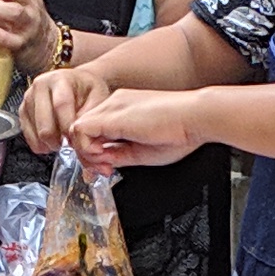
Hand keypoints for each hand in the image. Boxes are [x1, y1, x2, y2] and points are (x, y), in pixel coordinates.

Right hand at [22, 62, 115, 154]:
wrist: (76, 83)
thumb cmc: (87, 90)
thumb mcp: (98, 96)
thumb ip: (90, 114)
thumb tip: (76, 132)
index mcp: (60, 79)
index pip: (61, 105)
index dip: (68, 126)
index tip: (75, 138)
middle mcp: (40, 85)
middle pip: (44, 122)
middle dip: (58, 139)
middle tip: (68, 144)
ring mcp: (29, 97)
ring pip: (35, 130)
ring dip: (49, 143)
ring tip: (61, 141)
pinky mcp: (22, 109)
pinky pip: (27, 134)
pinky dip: (39, 143)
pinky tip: (51, 141)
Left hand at [73, 88, 204, 172]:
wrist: (196, 116)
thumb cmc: (181, 133)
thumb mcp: (142, 151)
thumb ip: (119, 155)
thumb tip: (102, 163)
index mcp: (124, 110)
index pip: (95, 130)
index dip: (95, 153)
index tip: (108, 169)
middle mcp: (115, 104)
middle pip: (83, 129)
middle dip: (88, 155)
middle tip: (104, 171)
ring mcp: (111, 107)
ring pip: (78, 129)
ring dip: (86, 152)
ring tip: (105, 165)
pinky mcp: (111, 115)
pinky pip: (81, 130)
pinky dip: (87, 148)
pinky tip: (104, 158)